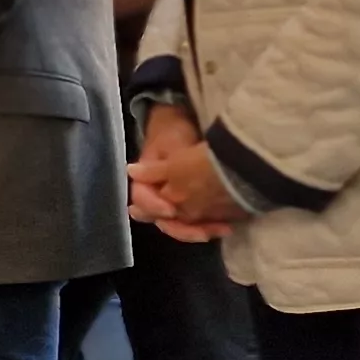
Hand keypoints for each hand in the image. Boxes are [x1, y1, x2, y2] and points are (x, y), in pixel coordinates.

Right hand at [128, 103, 247, 241]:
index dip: (155, 207)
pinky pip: (195, 223)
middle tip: (205, 233)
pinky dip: (209, 226)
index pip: (143, 202)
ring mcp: (172, 203)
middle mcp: (155, 198)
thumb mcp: (168, 146)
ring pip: (180, 226)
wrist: (181, 126)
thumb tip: (132, 172)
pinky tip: (227, 226)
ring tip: (223, 230)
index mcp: (144, 184)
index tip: (172, 210)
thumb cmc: (173, 133)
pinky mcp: (189, 206)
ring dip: (199, 231)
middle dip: (184, 229)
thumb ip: (157, 165)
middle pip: (164, 222)